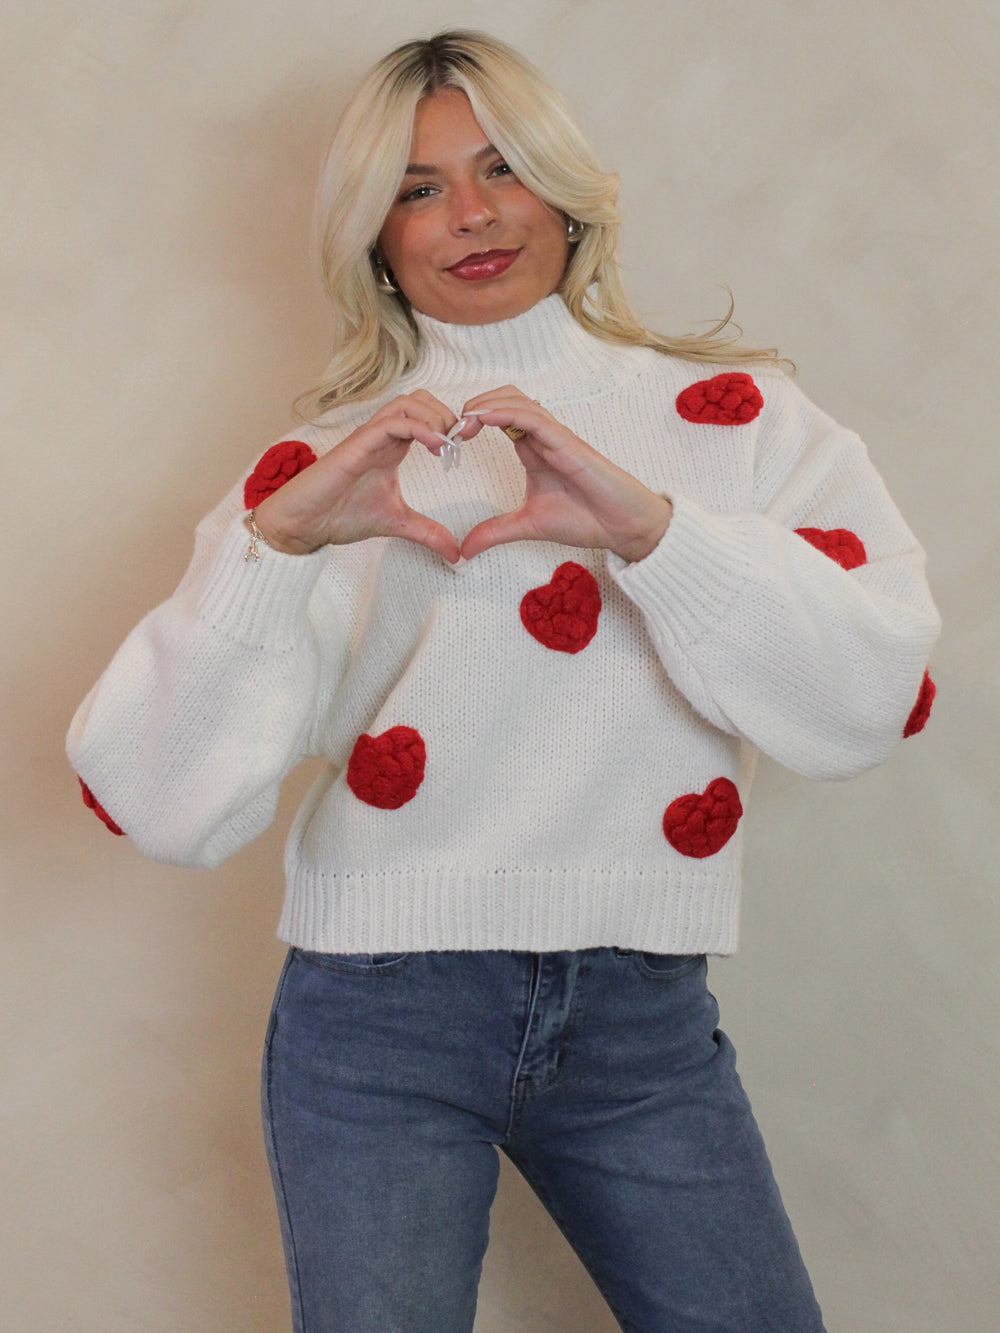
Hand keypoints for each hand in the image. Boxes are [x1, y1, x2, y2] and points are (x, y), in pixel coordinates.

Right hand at [252, 391, 474, 563]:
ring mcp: (368, 437)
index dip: (450, 425)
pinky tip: (435, 446)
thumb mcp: (397, 523)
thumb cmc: (340, 515)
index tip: (462, 451)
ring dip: (435, 417)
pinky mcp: (357, 444)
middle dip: (447, 415)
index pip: (426, 414)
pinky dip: (419, 427)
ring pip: (408, 402)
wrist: (303, 524)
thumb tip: (456, 553)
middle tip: (458, 445)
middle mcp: (381, 435)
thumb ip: (428, 533)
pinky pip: (392, 422)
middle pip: (420, 399)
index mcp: (392, 446)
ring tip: (447, 446)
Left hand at [457, 387, 672, 561]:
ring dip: (485, 404)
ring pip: (517, 400)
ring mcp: (555, 436)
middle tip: (452, 429)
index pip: (498, 418)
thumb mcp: (527, 526)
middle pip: (505, 398)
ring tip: (462, 421)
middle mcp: (542, 437)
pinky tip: (484, 418)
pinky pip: (533, 417)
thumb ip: (496, 532)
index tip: (450, 440)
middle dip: (475, 405)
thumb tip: (464, 550)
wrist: (622, 526)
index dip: (472, 421)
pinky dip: (505, 412)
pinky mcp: (567, 442)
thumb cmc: (586, 519)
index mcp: (533, 450)